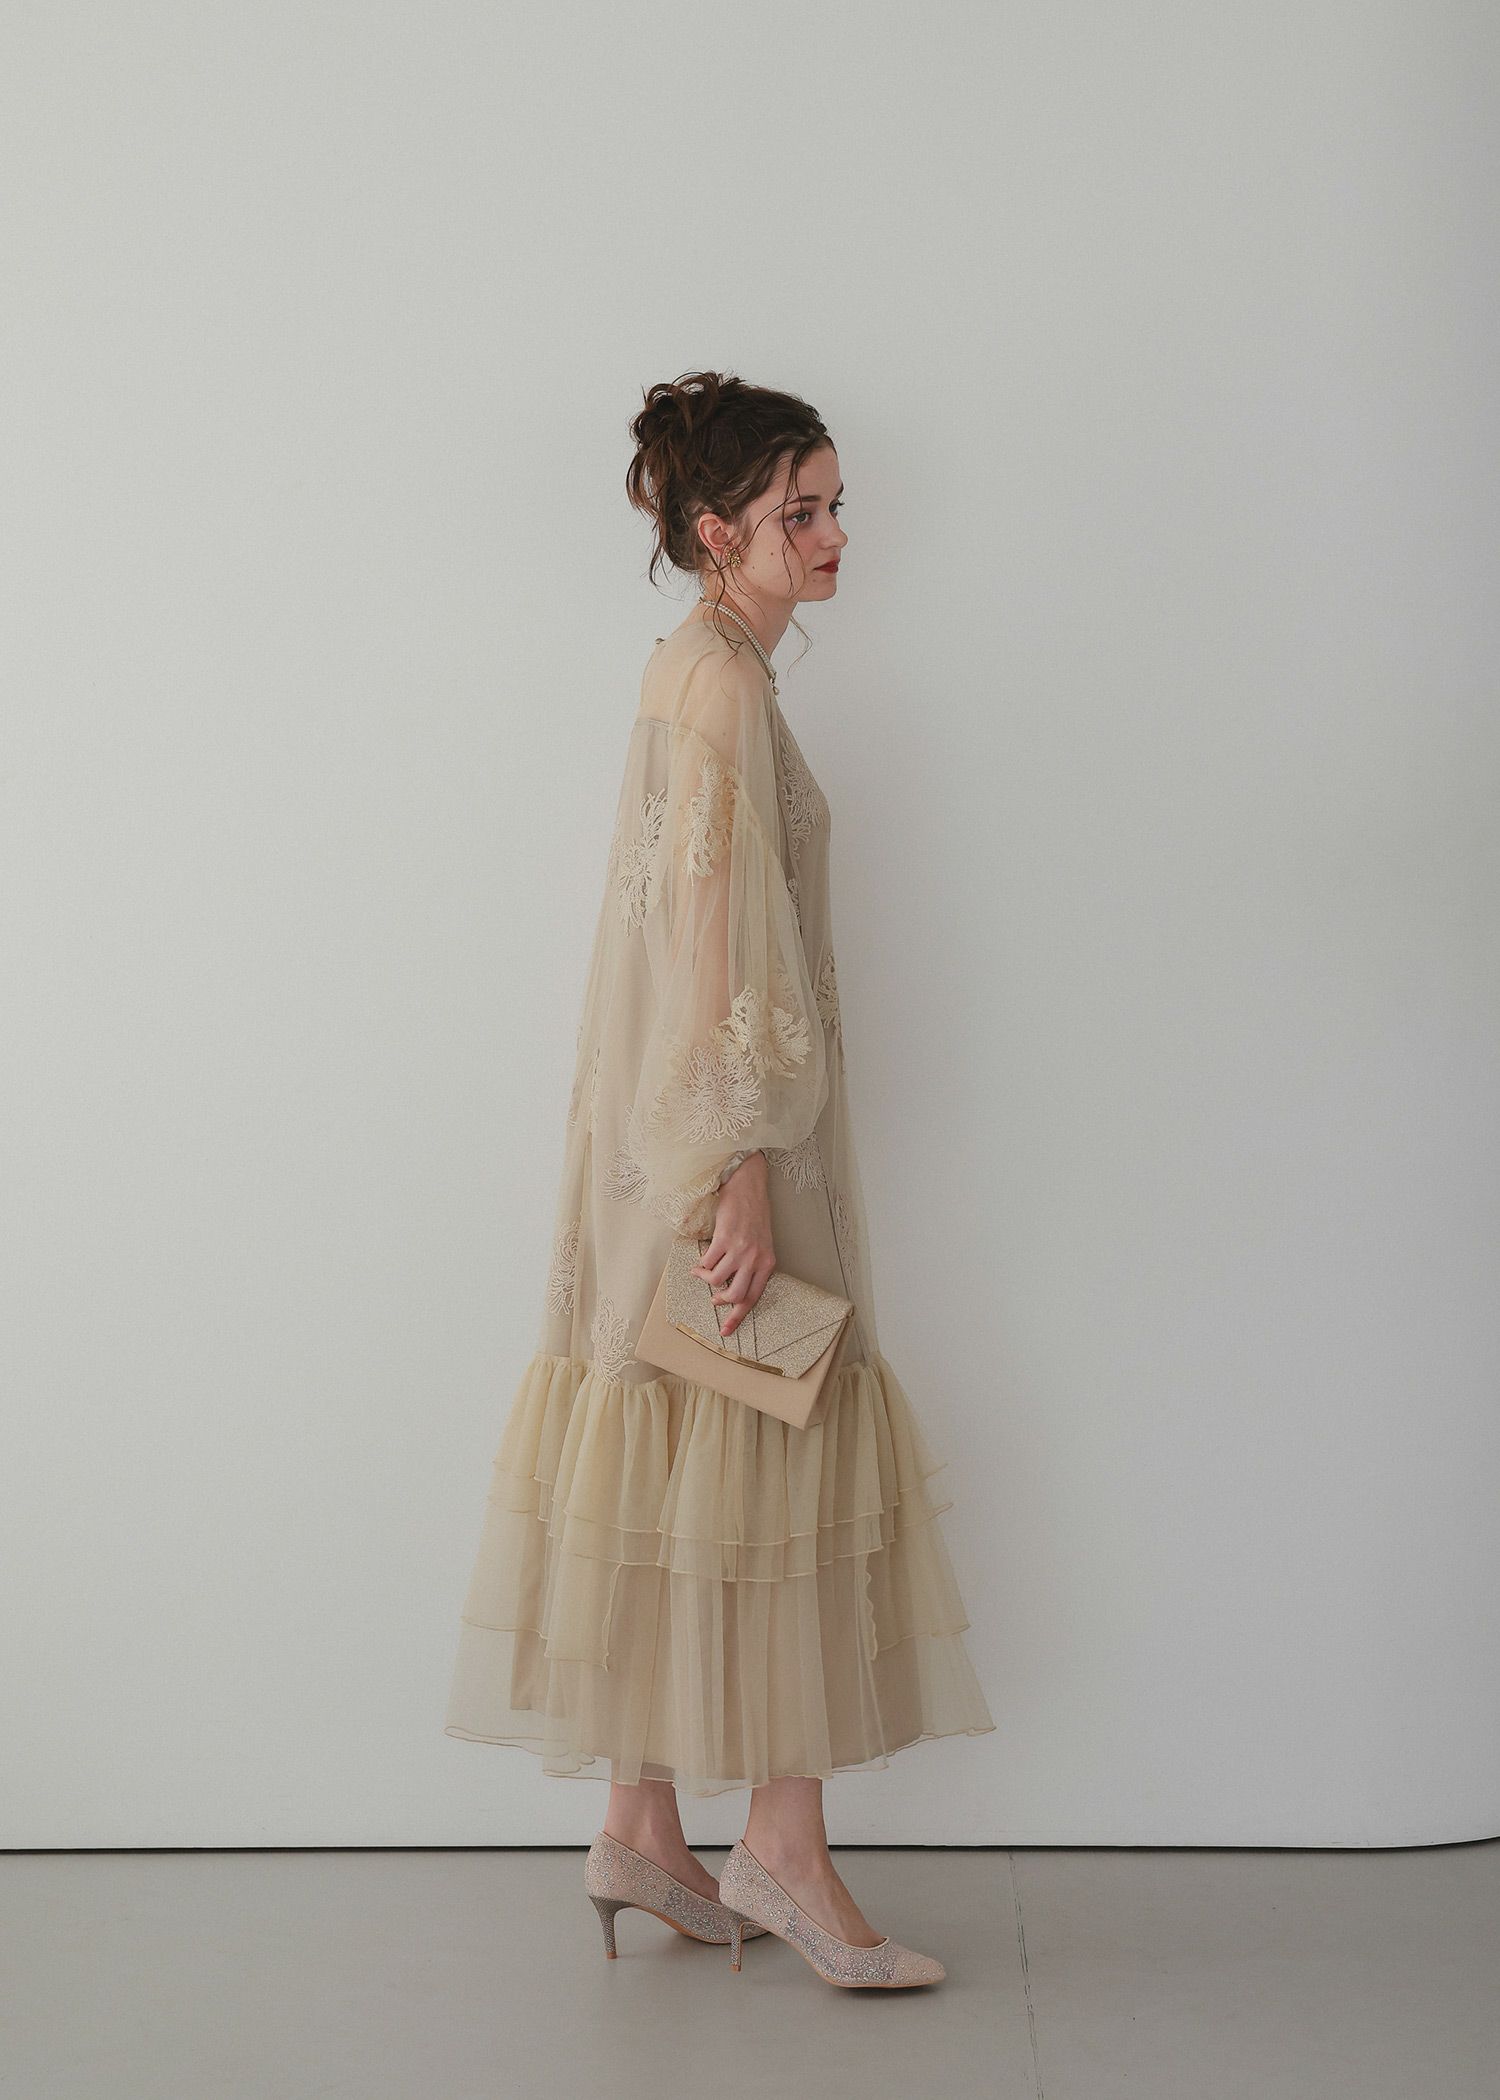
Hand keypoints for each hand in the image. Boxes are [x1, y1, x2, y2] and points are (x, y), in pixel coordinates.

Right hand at [689, 1152, 773, 1337]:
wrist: (748, 1187)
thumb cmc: (754, 1214)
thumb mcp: (762, 1243)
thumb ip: (753, 1264)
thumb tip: (732, 1285)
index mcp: (767, 1263)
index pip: (753, 1297)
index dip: (738, 1316)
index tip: (727, 1329)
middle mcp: (755, 1259)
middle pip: (736, 1296)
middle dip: (721, 1302)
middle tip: (713, 1300)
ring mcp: (740, 1250)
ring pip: (716, 1281)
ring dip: (705, 1279)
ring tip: (701, 1272)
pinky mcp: (724, 1239)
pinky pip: (708, 1263)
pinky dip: (701, 1265)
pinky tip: (700, 1260)